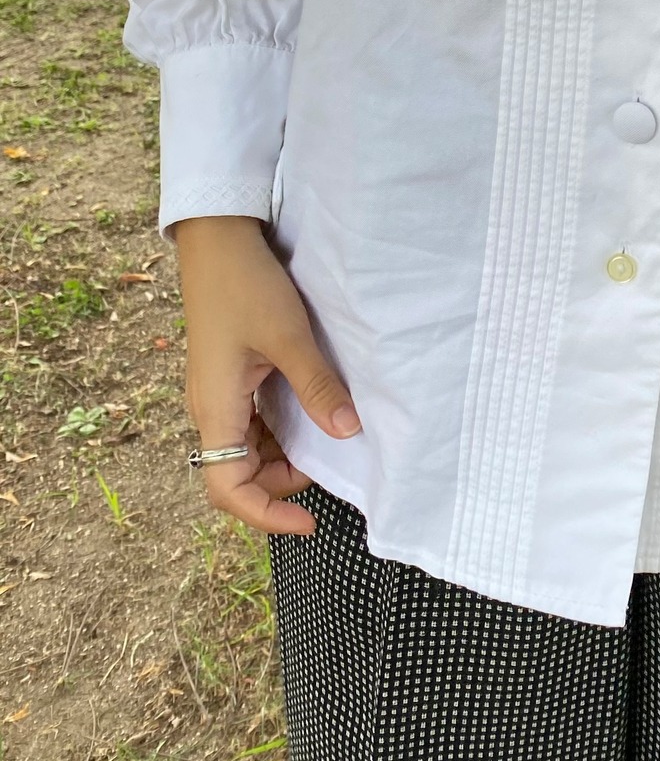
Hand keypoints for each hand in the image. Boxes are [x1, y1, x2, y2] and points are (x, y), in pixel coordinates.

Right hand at [174, 215, 360, 535]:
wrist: (219, 239)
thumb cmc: (246, 284)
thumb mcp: (289, 336)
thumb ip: (317, 387)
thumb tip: (348, 433)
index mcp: (215, 408)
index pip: (226, 487)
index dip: (265, 514)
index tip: (309, 520)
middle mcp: (210, 409)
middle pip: (237, 474)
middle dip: (281, 485)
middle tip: (329, 471)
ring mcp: (219, 393)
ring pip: (246, 449)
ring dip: (282, 457)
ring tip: (327, 444)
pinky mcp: (230, 376)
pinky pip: (252, 421)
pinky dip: (280, 431)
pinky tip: (312, 414)